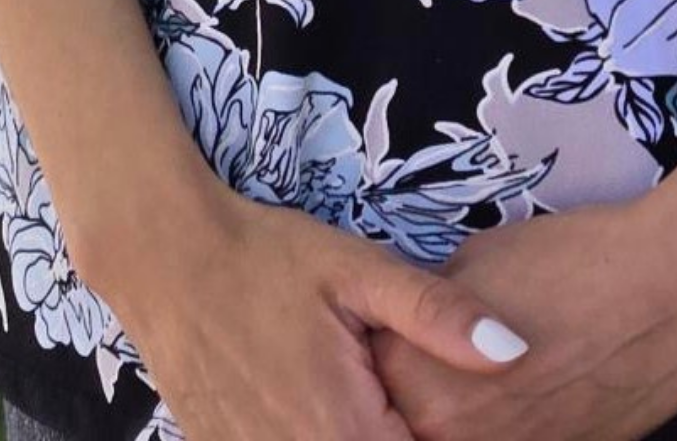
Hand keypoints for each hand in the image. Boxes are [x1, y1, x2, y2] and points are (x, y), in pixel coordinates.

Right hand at [75, 186, 539, 440]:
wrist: (161, 255)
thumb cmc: (266, 257)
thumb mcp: (359, 272)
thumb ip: (438, 317)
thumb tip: (515, 351)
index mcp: (343, 428)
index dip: (447, 436)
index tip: (450, 409)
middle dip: (401, 434)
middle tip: (392, 391)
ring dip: (353, 436)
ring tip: (355, 394)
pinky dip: (307, 436)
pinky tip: (309, 401)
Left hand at [366, 195, 676, 440]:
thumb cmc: (572, 263)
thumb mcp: (468, 266)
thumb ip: (425, 313)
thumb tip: (413, 333)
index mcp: (420, 386)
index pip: (373, 375)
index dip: (395, 341)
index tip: (409, 322)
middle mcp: (457, 438)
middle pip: (414, 413)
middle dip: (426, 380)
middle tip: (459, 345)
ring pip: (466, 429)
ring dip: (472, 403)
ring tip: (506, 365)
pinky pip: (515, 437)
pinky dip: (514, 416)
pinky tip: (544, 379)